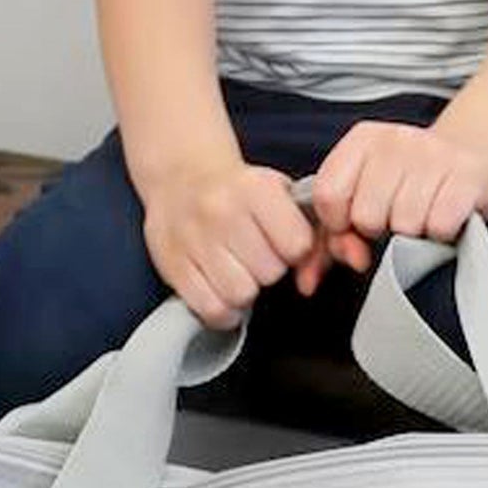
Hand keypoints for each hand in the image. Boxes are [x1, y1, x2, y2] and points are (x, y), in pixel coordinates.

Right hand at [142, 158, 314, 328]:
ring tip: (238, 273)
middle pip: (269, 273)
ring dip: (245, 291)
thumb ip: (304, 222)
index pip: (297, 246)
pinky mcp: (173, 266)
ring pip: (240, 295)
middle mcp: (222, 211)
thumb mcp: (275, 189)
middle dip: (268, 271)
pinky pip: (211, 309)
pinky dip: (223, 311)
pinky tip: (223, 293)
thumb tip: (314, 267)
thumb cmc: (236, 191)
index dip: (296, 252)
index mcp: (255, 189)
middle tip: (257, 258)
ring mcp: (194, 240)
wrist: (180, 176)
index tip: (285, 246)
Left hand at [303, 122, 487, 292]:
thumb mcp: (367, 196)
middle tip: (398, 216)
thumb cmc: (412, 183)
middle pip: (367, 216)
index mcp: (363, 140)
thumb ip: (331, 237)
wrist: (477, 155)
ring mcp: (433, 154)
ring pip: (405, 225)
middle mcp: (396, 140)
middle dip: (381, 229)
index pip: (328, 195)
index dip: (339, 224)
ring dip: (415, 232)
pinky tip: (445, 216)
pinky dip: (442, 232)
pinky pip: (439, 226)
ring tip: (424, 213)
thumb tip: (308, 279)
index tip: (355, 224)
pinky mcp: (467, 175)